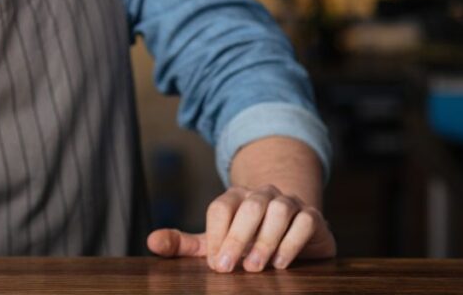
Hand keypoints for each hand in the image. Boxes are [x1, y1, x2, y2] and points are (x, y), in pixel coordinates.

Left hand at [146, 184, 335, 272]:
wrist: (291, 228)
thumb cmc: (246, 237)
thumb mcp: (215, 241)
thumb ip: (184, 243)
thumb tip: (151, 243)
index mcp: (235, 197)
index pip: (221, 207)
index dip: (216, 234)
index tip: (213, 263)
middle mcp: (261, 194)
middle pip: (249, 207)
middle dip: (237, 238)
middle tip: (228, 268)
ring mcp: (287, 202)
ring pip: (278, 211)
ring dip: (265, 240)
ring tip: (256, 267)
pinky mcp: (310, 216)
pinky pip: (304, 221)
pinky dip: (292, 241)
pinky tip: (280, 263)